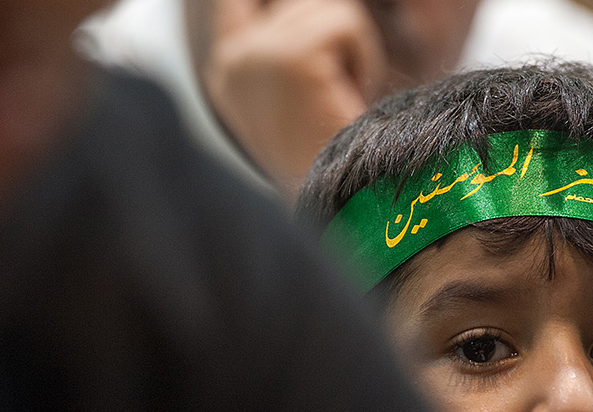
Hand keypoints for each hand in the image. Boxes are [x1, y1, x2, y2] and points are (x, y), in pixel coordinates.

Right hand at [203, 0, 387, 200]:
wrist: (342, 209)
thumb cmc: (335, 165)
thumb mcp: (299, 99)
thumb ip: (292, 49)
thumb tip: (316, 10)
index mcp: (227, 75)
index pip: (230, 3)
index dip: (247, 0)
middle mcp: (231, 61)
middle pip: (300, 4)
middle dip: (332, 39)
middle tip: (335, 96)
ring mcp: (257, 56)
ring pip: (328, 11)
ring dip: (353, 54)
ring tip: (340, 103)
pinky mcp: (292, 57)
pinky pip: (348, 24)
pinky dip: (364, 60)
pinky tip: (348, 101)